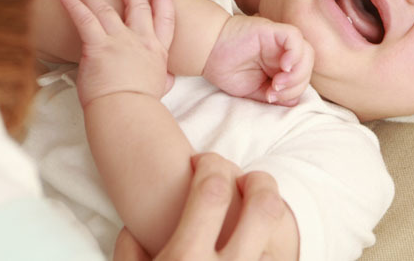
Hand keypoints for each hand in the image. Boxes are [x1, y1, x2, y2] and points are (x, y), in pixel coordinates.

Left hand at [60, 0, 175, 107]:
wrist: (128, 111)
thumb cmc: (141, 105)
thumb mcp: (161, 89)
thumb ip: (164, 79)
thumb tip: (169, 79)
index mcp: (157, 51)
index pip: (165, 20)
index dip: (164, 1)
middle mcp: (140, 40)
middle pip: (138, 5)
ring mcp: (120, 40)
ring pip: (107, 8)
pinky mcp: (98, 45)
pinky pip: (85, 19)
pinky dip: (74, 5)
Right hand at [112, 153, 284, 260]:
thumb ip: (129, 252)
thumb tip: (131, 229)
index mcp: (185, 259)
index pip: (214, 189)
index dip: (213, 164)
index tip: (204, 162)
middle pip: (264, 205)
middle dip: (260, 182)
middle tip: (248, 179)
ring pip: (283, 236)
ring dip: (272, 218)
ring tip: (256, 215)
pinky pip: (284, 257)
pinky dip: (275, 247)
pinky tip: (259, 245)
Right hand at [202, 15, 312, 105]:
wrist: (207, 52)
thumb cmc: (226, 69)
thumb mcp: (253, 90)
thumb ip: (274, 95)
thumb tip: (294, 101)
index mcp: (280, 65)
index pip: (302, 78)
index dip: (293, 91)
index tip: (271, 97)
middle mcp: (283, 52)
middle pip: (307, 66)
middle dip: (296, 84)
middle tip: (274, 91)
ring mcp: (278, 40)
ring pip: (306, 53)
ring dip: (297, 72)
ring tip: (278, 82)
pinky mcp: (272, 30)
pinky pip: (295, 38)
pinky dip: (295, 53)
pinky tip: (284, 66)